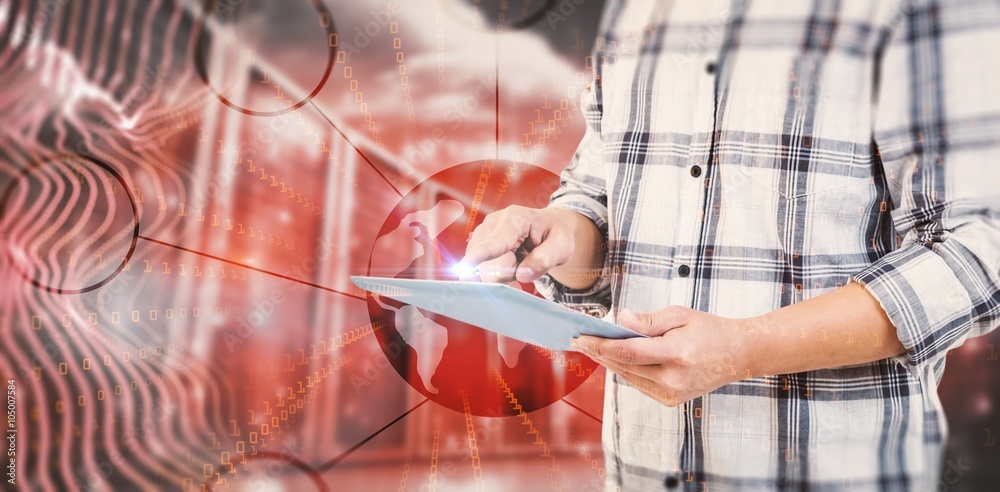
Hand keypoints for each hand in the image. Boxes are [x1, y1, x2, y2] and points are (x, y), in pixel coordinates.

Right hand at [460, 205, 601, 287]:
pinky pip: (480, 269)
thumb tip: (523, 275)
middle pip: (490, 263)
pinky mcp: (477, 243)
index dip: (483, 254)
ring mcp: (482, 232)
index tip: (468, 264)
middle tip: (528, 261)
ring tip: (519, 259)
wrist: (548, 226)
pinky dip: (496, 271)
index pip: (497, 240)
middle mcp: (494, 222)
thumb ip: (545, 259)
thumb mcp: (562, 246)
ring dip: (502, 273)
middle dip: (508, 273)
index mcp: (516, 219)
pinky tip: (509, 261)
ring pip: (483, 268)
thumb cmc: (555, 234)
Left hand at [571, 306, 752, 406]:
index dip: (600, 345)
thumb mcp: (680, 315)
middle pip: (623, 366)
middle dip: (598, 352)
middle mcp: (672, 379)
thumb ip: (648, 321)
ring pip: (628, 377)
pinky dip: (625, 370)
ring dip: (609, 362)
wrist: (739, 355)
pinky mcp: (670, 401)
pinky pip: (639, 384)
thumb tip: (620, 320)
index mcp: (676, 355)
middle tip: (579, 339)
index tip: (580, 336)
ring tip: (591, 346)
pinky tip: (613, 357)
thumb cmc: (709, 330)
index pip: (627, 352)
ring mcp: (671, 394)